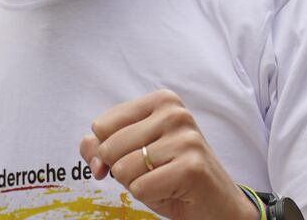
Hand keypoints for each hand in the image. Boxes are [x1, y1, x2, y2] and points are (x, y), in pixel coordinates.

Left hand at [78, 89, 256, 219]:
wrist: (218, 205)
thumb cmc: (173, 175)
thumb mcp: (134, 154)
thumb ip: (103, 146)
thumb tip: (88, 147)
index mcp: (161, 101)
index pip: (102, 126)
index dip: (107, 151)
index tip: (132, 158)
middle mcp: (175, 113)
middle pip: (109, 148)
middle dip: (122, 170)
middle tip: (152, 173)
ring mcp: (185, 139)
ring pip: (123, 169)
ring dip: (137, 184)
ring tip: (163, 180)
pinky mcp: (190, 167)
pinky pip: (140, 188)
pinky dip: (149, 196)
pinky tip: (173, 190)